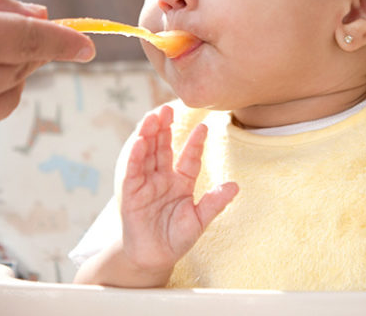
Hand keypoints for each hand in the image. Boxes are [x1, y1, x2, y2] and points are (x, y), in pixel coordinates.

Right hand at [120, 104, 237, 280]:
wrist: (154, 258)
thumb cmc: (175, 238)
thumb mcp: (199, 220)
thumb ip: (214, 202)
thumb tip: (235, 186)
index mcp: (180, 182)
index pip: (188, 157)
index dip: (194, 143)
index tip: (204, 127)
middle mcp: (162, 178)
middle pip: (163, 147)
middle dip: (165, 127)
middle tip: (168, 108)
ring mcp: (145, 183)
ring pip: (147, 153)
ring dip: (149, 134)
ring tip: (153, 116)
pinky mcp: (130, 193)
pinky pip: (132, 171)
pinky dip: (135, 156)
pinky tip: (140, 141)